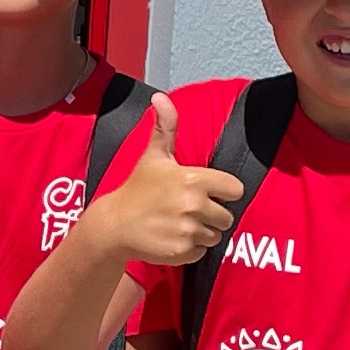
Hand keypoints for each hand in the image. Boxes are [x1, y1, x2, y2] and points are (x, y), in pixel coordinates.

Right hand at [84, 99, 246, 268]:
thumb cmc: (137, 188)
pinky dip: (191, 248)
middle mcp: (194, 205)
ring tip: (180, 223)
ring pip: (215, 235)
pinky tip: (173, 237)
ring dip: (202, 232)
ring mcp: (188, 230)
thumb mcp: (153, 156)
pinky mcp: (183, 251)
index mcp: (193, 179)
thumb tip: (160, 97)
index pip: (235, 189)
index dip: (224, 191)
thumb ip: (165, 126)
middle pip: (227, 216)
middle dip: (212, 215)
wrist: (114, 225)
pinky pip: (202, 251)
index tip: (208, 192)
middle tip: (189, 210)